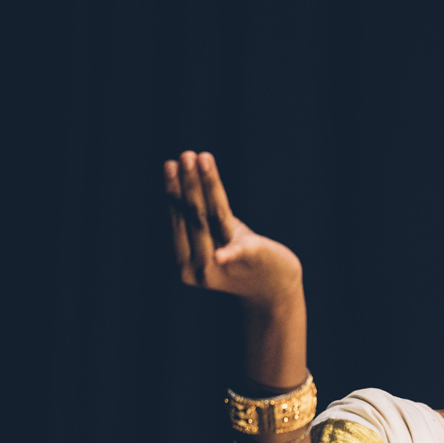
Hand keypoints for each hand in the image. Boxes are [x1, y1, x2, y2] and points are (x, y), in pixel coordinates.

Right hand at [163, 151, 302, 308]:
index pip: (178, 220)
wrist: (272, 286)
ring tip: (200, 158)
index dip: (174, 191)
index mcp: (185, 263)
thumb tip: (178, 182)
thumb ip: (195, 220)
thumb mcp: (212, 237)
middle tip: (185, 156)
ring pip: (213, 218)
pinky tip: (221, 255)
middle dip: (189, 184)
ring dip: (205, 186)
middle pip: (194, 217)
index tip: (171, 163)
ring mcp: (225, 267)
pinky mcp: (252, 261)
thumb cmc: (238, 256)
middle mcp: (201, 268)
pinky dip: (231, 254)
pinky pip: (240, 253)